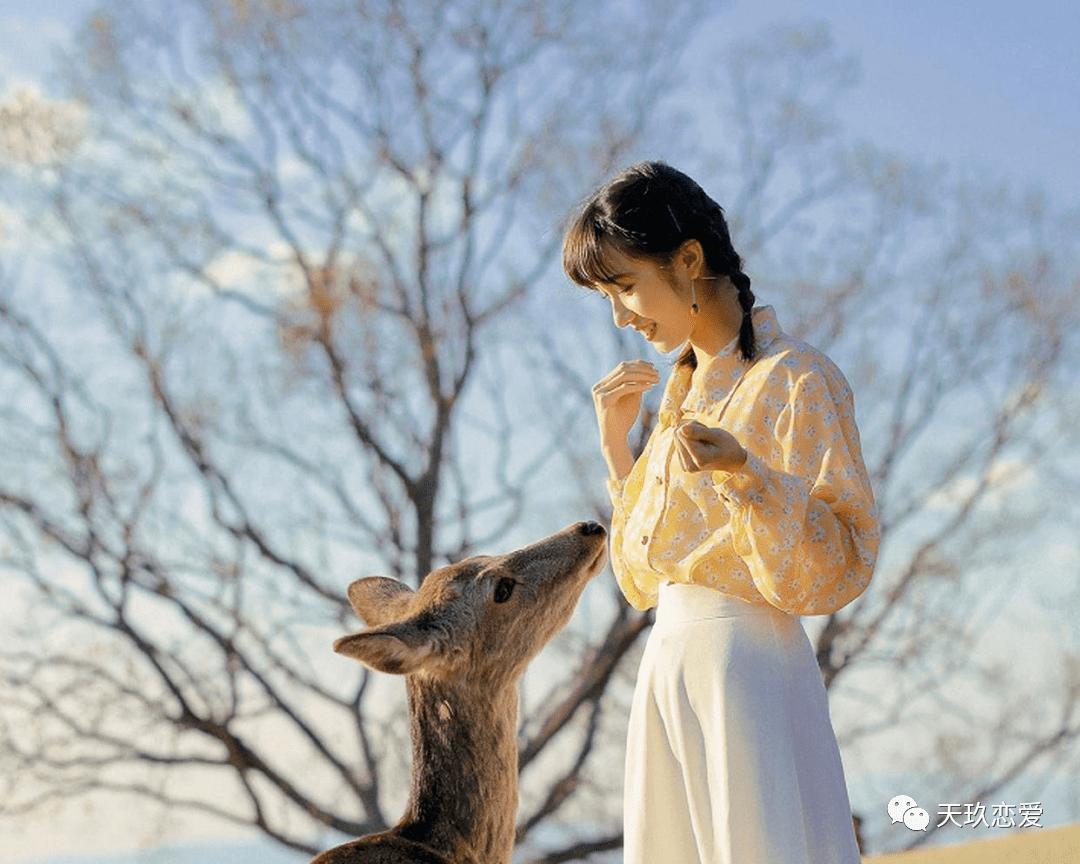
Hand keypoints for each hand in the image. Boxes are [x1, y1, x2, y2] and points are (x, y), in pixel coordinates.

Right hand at [592, 360, 658, 477]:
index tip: (653, 367)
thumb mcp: (631, 398)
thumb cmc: (624, 420)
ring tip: (656, 379)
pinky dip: (638, 386)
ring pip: (624, 376)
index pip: (622, 367)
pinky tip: (650, 387)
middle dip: (642, 369)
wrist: (615, 438)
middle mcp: (599, 386)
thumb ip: (635, 384)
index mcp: (604, 384)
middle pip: (623, 369)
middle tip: (657, 372)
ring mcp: (599, 393)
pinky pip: (624, 388)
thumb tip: (646, 370)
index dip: (638, 364)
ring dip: (643, 376)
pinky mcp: (604, 400)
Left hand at [675, 420, 746, 472]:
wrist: (730, 461)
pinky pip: (678, 442)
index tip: (708, 433)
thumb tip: (681, 429)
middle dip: (691, 429)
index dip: (695, 427)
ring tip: (704, 442)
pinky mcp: (682, 463)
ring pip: (677, 437)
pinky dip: (688, 440)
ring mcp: (685, 466)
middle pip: (677, 434)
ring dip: (690, 434)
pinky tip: (700, 446)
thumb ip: (699, 431)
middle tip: (707, 437)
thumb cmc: (726, 445)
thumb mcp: (717, 435)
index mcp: (700, 459)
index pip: (682, 433)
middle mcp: (689, 465)